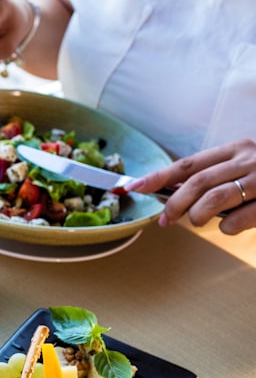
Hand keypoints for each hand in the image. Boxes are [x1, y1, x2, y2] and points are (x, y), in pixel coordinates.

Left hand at [124, 139, 255, 234]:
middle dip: (175, 204)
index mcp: (235, 149)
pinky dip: (227, 227)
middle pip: (198, 183)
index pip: (188, 164)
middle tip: (165, 219)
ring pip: (215, 199)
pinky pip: (239, 218)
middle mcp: (248, 160)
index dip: (158, 176)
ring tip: (197, 222)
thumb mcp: (242, 166)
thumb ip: (213, 176)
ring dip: (198, 215)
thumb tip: (172, 193)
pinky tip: (229, 226)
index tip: (133, 187)